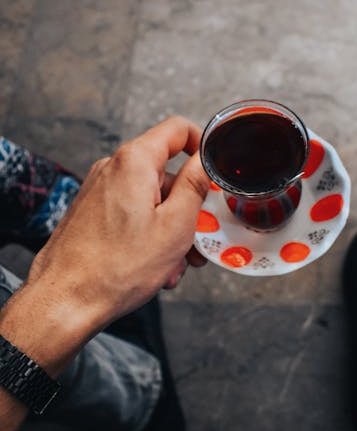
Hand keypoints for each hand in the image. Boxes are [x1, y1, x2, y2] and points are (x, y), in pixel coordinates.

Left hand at [27, 116, 209, 331]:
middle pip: (166, 173)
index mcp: (134, 162)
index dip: (204, 145)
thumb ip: (195, 186)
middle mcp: (112, 168)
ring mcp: (99, 190)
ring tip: (175, 265)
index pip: (178, 130)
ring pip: (150, 199)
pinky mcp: (92, 212)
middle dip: (189, 207)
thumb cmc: (116, 268)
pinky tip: (155, 268)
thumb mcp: (175, 225)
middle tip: (201, 240)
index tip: (217, 171)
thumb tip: (207, 161)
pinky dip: (149, 234)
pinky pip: (131, 213)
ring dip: (170, 228)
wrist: (65, 301)